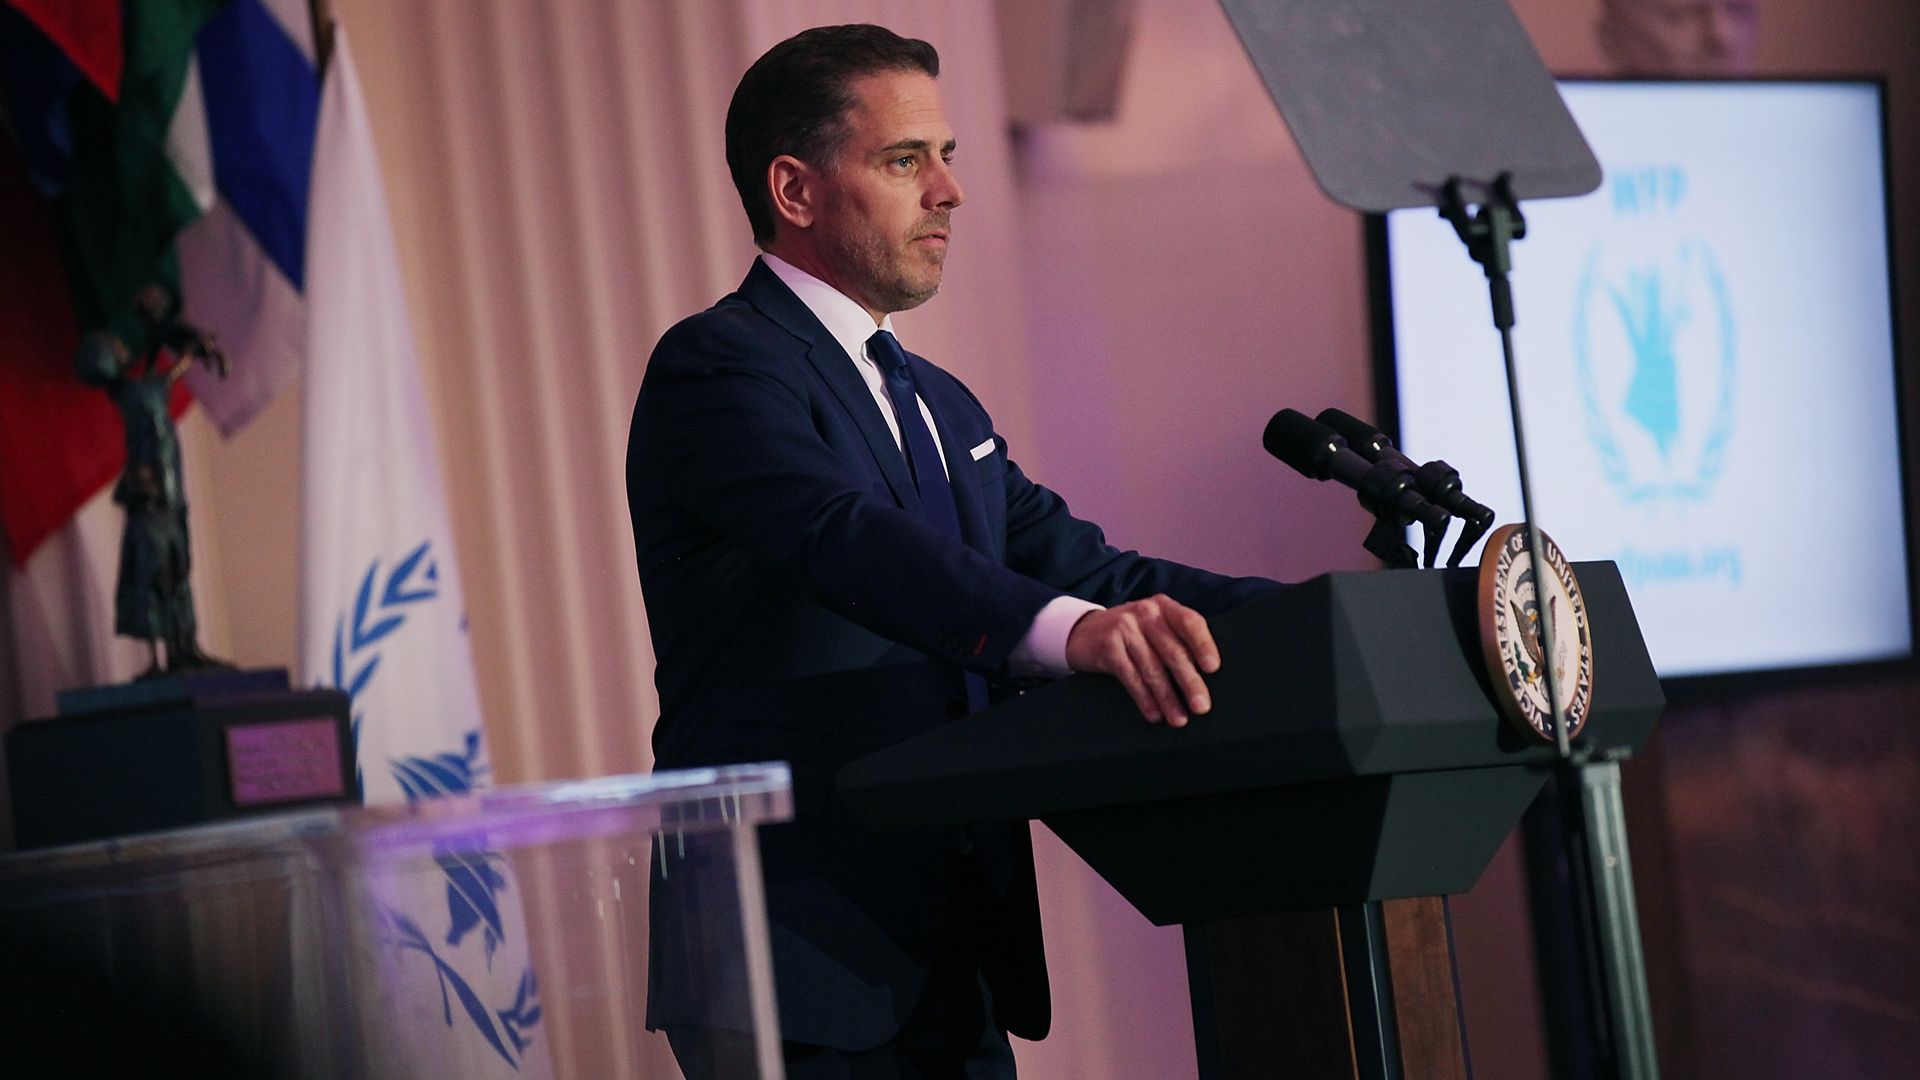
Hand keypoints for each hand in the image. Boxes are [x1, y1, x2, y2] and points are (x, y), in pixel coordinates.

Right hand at [1064, 595, 1219, 726]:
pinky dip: (1145, 699)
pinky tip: (1154, 714)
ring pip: (1153, 669)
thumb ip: (1176, 639)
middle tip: (1201, 707)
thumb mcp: (1154, 626)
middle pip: (1173, 651)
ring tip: (1179, 719)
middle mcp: (1146, 613)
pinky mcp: (1108, 647)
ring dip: (1168, 698)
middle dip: (1189, 682)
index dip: (1203, 645)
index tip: (1213, 668)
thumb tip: (1205, 677)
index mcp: (1165, 607)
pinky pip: (1131, 678)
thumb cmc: (1131, 634)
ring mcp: (1125, 629)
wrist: (1083, 632)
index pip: (1190, 622)